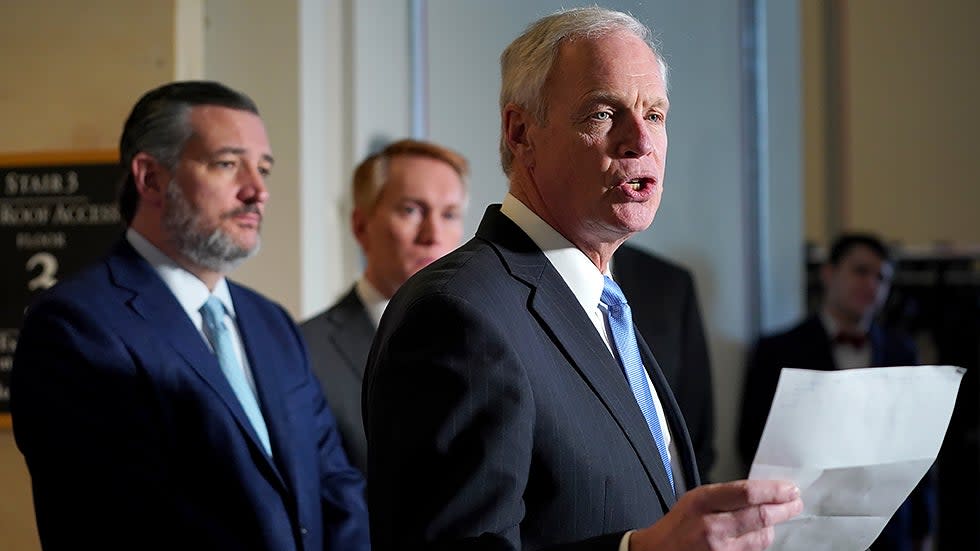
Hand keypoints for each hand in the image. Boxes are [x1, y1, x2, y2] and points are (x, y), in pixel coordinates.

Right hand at [630, 479, 802, 550]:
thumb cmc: (677, 526)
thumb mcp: (695, 499)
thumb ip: (725, 495)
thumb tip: (761, 492)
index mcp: (702, 501)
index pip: (747, 493)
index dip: (774, 491)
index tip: (789, 489)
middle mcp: (712, 526)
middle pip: (760, 517)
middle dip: (784, 509)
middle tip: (794, 503)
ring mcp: (719, 549)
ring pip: (762, 538)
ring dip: (771, 528)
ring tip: (772, 519)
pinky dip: (758, 542)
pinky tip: (755, 535)